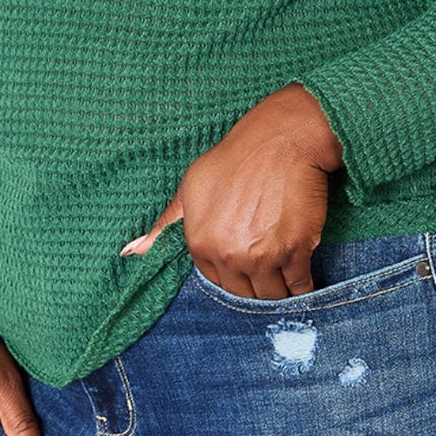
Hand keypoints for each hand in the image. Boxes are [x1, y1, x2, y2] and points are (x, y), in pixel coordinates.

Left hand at [119, 83, 344, 299]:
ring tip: (286, 281)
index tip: (245, 268)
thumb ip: (166, 223)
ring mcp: (262, 256)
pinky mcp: (295, 252)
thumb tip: (130, 251)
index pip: (215, 283)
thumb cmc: (236, 158)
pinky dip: (304, 288)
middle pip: (243, 295)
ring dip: (280, 293)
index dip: (232, 277)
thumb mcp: (192, 186)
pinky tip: (305, 283)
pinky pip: (300, 286)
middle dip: (255, 289)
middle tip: (267, 275)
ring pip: (271, 296)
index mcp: (199, 242)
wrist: (282, 139)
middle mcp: (228, 255)